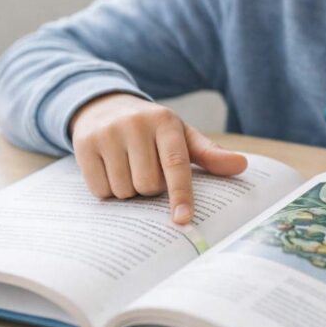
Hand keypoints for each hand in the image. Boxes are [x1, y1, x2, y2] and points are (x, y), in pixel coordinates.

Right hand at [70, 93, 247, 223]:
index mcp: (165, 121)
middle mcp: (135, 124)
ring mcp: (107, 133)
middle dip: (150, 189)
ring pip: (123, 190)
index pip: (176, 164)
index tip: (184, 220)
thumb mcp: (181, 136)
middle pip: (148, 184)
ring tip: (128, 169)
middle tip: (147, 171)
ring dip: (129, 191)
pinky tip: (110, 170)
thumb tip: (241, 165)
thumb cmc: (152, 129)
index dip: (181, 194)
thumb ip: (210, 154)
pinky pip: (100, 190)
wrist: (103, 106)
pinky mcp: (84, 144)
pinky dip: (108, 191)